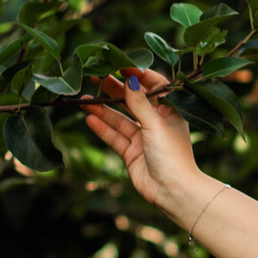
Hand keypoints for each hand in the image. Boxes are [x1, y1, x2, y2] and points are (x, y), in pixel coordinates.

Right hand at [83, 68, 197, 211]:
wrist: (173, 191)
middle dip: (114, 91)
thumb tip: (130, 80)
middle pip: (132, 102)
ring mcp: (143, 139)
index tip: (121, 66)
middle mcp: (156, 123)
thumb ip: (139, 104)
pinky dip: (103, 128)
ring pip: (120, 120)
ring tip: (84, 98)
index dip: (138, 77)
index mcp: (171, 112)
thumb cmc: (172, 155)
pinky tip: (89, 118)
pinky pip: (115, 137)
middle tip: (94, 77)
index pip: (154, 88)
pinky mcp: (131, 154)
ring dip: (103, 110)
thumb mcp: (156, 124)